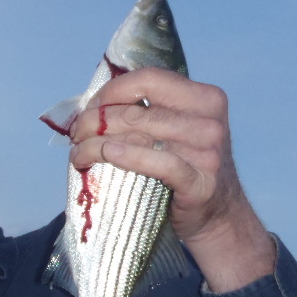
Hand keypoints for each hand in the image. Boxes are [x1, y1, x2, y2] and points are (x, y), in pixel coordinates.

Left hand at [68, 67, 274, 292]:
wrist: (219, 217)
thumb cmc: (187, 168)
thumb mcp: (179, 130)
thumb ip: (149, 111)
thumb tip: (93, 106)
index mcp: (204, 97)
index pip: (149, 79)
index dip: (112, 91)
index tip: (91, 107)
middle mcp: (208, 121)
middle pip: (136, 112)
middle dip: (95, 122)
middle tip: (76, 135)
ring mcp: (207, 152)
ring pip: (137, 137)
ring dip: (96, 145)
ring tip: (78, 154)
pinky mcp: (199, 181)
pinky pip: (155, 163)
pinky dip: (124, 157)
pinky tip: (103, 157)